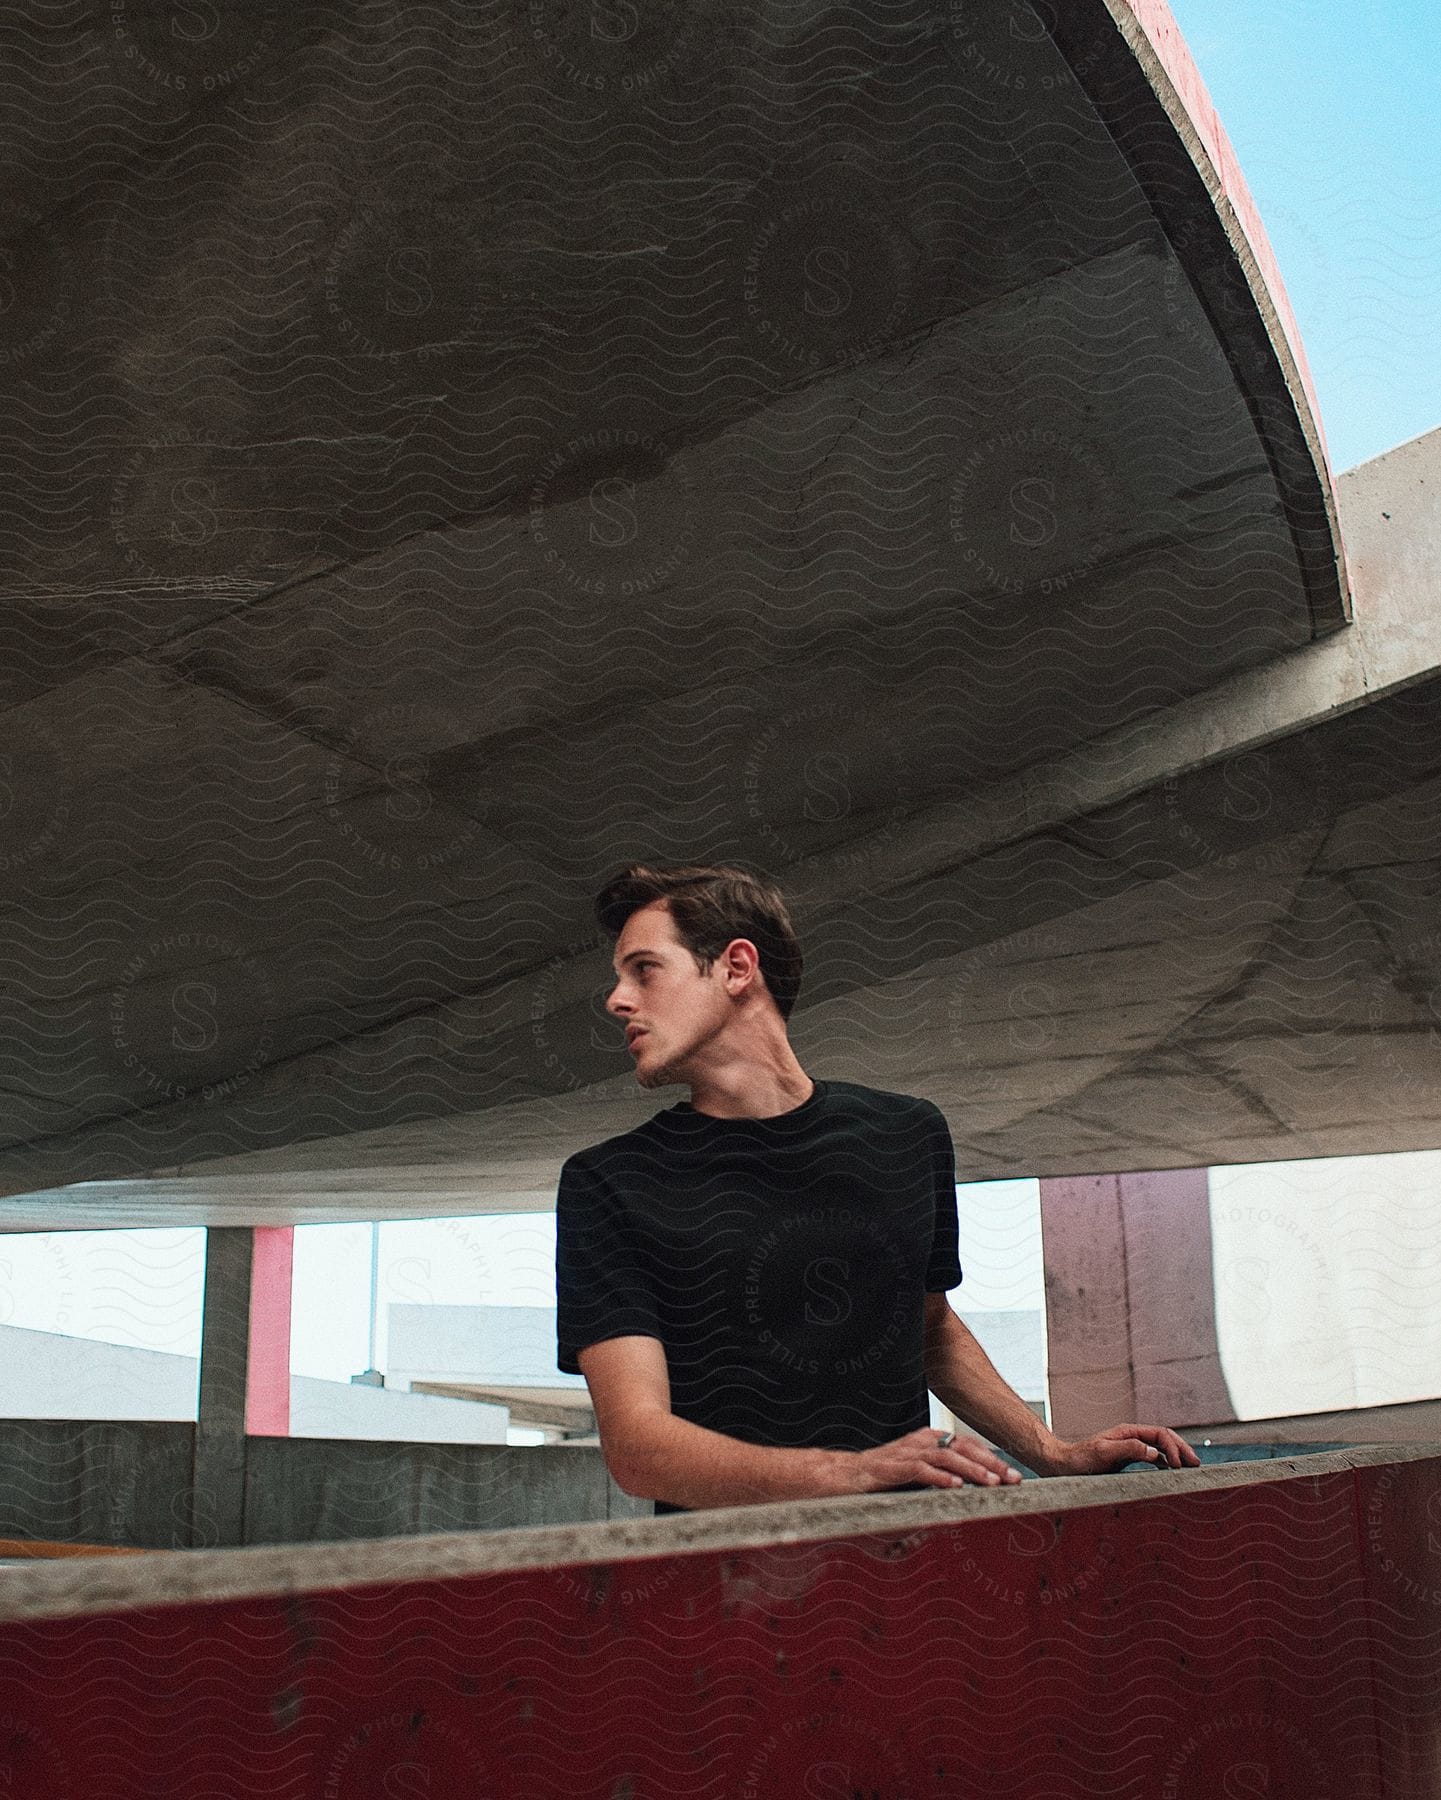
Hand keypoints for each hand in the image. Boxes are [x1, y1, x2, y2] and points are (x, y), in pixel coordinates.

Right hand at [843, 1426, 1023, 1494]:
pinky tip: (955, 1486)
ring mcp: (906, 1453)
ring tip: (992, 1484)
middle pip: (963, 1448)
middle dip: (991, 1464)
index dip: (992, 1459)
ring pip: (946, 1456)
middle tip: (1013, 1480)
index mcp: (928, 1440)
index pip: (967, 1445)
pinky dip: (939, 1477)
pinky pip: (920, 1470)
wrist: (843, 1475)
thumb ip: (939, 1476)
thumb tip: (969, 1490)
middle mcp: (920, 1441)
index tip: (1013, 1475)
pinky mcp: (891, 1468)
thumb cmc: (881, 1477)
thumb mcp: (916, 1474)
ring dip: (972, 1470)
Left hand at [1047, 1423, 1200, 1474]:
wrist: (1063, 1465)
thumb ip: (1128, 1449)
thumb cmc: (1080, 1459)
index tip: (1180, 1465)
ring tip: (1190, 1468)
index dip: (1174, 1447)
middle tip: (1197, 1464)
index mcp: (1128, 1432)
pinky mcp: (1127, 1459)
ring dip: (1177, 1455)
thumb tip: (1154, 1452)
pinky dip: (1166, 1463)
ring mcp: (1130, 1447)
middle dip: (1182, 1448)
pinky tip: (1172, 1472)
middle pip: (1164, 1438)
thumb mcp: (1103, 1453)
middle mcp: (1131, 1437)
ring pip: (1160, 1447)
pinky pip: (1152, 1458)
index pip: (1160, 1434)